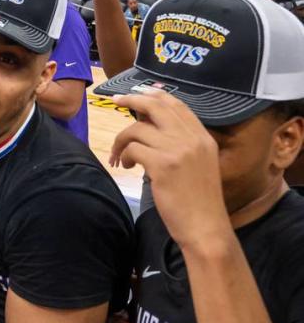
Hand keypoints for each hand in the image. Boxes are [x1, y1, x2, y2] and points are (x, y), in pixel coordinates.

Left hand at [110, 91, 230, 249]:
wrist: (206, 227)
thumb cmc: (198, 200)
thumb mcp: (198, 163)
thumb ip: (180, 143)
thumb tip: (148, 123)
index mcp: (203, 137)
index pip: (176, 105)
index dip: (154, 95)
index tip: (136, 94)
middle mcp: (192, 139)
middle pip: (155, 106)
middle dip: (132, 99)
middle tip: (116, 100)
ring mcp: (178, 150)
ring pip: (137, 128)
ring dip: (121, 140)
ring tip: (120, 156)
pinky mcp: (163, 165)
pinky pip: (133, 148)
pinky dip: (124, 156)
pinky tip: (127, 167)